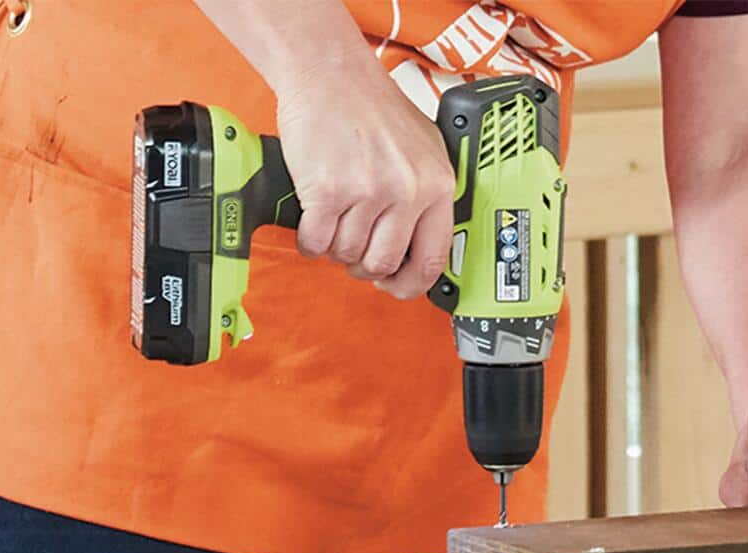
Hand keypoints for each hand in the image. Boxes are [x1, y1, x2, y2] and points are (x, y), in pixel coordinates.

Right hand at [276, 56, 454, 299]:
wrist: (330, 73)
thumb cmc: (371, 108)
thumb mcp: (422, 150)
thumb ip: (426, 196)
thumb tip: (417, 248)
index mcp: (437, 184)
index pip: (432, 260)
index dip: (408, 283)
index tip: (394, 284)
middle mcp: (407, 190)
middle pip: (382, 264)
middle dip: (362, 265)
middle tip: (353, 246)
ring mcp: (368, 192)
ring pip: (346, 255)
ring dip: (334, 246)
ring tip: (333, 218)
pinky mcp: (327, 191)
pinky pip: (316, 243)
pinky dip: (309, 240)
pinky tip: (312, 218)